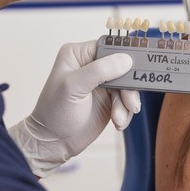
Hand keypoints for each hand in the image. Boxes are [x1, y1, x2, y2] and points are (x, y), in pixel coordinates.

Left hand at [8, 40, 140, 177]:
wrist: (53, 143)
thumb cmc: (54, 112)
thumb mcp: (74, 87)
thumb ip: (99, 70)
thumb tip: (125, 59)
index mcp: (78, 54)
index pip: (108, 47)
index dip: (123, 56)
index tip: (135, 68)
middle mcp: (91, 65)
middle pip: (122, 66)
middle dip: (128, 86)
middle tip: (130, 102)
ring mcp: (101, 83)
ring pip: (127, 85)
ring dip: (126, 103)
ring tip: (118, 118)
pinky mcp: (109, 99)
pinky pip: (126, 100)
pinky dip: (125, 112)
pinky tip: (118, 122)